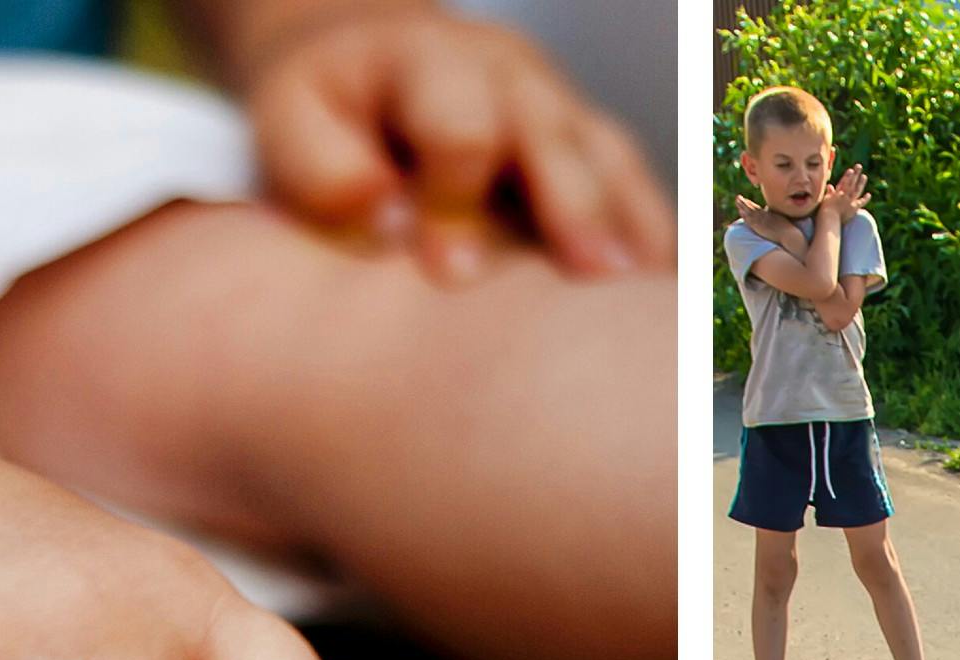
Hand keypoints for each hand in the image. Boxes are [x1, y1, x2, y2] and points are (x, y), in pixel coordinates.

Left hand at [241, 7, 674, 282]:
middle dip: (572, 208)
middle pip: (555, 137)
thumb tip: (385, 215)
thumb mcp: (292, 121)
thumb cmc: (328, 112)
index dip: (458, 200)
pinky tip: (668, 302)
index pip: (461, 125)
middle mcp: (507, 76)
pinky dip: (653, 240)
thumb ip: (322, 167)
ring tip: (654, 298)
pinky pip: (634, 188)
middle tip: (593, 279)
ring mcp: (558, 108)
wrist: (365, 58)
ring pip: (609, 159)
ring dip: (631, 227)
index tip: (448, 275)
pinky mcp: (588, 146)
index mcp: (429, 63)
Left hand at [733, 195, 798, 247]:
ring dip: (743, 205)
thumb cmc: (788, 231)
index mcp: (770, 214)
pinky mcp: (759, 226)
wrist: (789, 235)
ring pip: (750, 211)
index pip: (759, 208)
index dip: (752, 204)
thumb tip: (775, 218)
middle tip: (739, 197)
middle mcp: (765, 215)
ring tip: (737, 200)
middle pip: (753, 207)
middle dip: (745, 202)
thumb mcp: (782, 222)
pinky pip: (750, 219)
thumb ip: (777, 218)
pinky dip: (745, 214)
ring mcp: (762, 220)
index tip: (746, 201)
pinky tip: (740, 211)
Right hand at [818, 164, 868, 221]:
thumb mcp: (825, 200)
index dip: (847, 176)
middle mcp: (845, 195)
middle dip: (855, 174)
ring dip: (861, 182)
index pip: (843, 182)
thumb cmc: (824, 211)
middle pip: (851, 183)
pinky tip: (869, 194)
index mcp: (837, 193)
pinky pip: (861, 202)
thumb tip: (829, 186)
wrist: (829, 220)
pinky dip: (865, 199)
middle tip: (859, 166)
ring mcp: (850, 201)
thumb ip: (829, 193)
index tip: (851, 170)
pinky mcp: (854, 208)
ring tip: (864, 176)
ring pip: (856, 190)